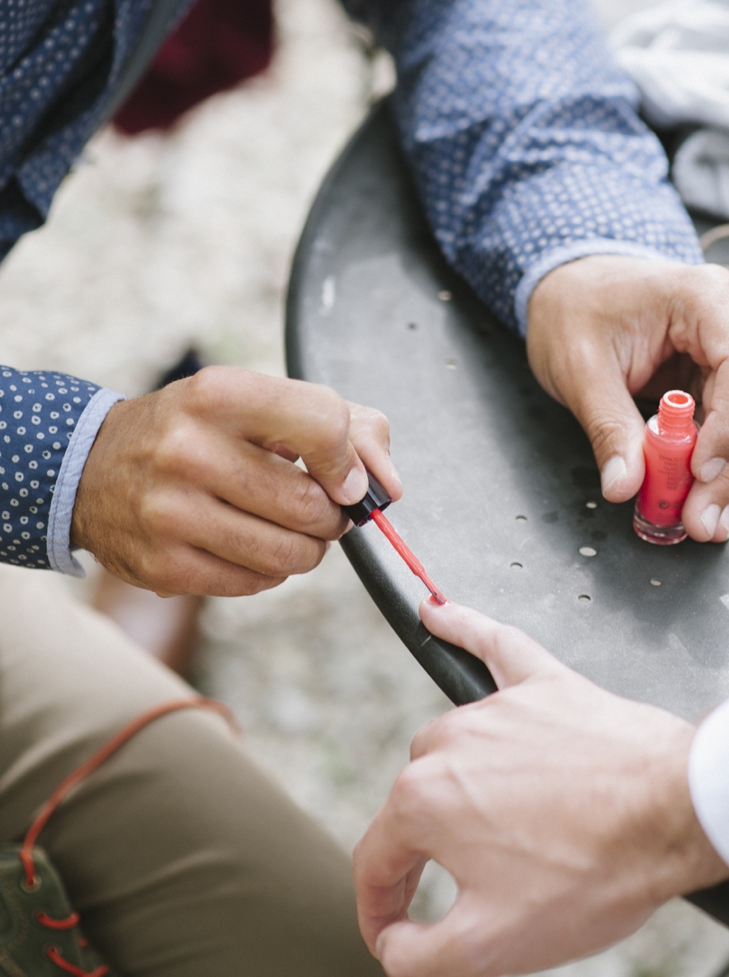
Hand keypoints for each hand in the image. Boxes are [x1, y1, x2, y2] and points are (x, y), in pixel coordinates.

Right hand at [71, 366, 398, 596]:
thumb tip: (387, 487)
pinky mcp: (162, 566)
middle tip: (318, 508)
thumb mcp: (260, 401)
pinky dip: (270, 571)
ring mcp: (170, 512)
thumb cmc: (201, 429)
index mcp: (219, 393)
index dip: (348, 458)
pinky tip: (249, 545)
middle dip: (331, 515)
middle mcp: (188, 450)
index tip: (342, 475)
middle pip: (310, 504)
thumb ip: (347, 426)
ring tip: (290, 529)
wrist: (92, 467)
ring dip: (307, 548)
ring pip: (289, 554)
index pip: (323, 423)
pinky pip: (256, 584)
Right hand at [354, 599, 728, 976]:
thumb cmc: (593, 874)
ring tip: (509, 831)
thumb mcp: (493, 945)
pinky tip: (437, 611)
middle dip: (435, 851)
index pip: (377, 862)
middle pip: (417, 804)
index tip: (396, 935)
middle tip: (482, 892)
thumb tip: (391, 946)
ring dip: (464, 787)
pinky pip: (492, 645)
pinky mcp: (542, 682)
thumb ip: (418, 955)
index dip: (381, 911)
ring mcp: (496, 706)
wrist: (675, 813)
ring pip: (455, 746)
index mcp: (423, 803)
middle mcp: (447, 742)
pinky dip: (462, 627)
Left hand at [526, 256, 728, 542]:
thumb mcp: (579, 367)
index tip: (700, 470)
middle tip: (697, 519)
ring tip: (693, 521)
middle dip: (721, 469)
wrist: (572, 286)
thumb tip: (625, 484)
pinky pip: (720, 429)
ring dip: (715, 479)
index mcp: (706, 296)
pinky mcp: (719, 379)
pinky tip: (695, 504)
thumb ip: (608, 426)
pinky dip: (703, 468)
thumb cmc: (576, 306)